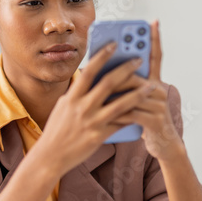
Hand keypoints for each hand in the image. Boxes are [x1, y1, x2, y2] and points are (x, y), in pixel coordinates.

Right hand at [37, 42, 152, 175]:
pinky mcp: (99, 136)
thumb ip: (78, 93)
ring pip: (121, 104)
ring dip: (138, 93)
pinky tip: (143, 110)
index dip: (102, 56)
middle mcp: (82, 107)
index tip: (115, 45)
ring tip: (151, 86)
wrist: (50, 157)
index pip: (89, 71)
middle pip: (108, 83)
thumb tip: (92, 77)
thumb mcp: (64, 106)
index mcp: (72, 97)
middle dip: (126, 69)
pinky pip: (120, 124)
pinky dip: (132, 116)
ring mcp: (92, 122)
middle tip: (139, 60)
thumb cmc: (58, 129)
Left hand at [112, 20, 183, 160]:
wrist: (164, 144)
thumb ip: (127, 84)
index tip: (154, 21)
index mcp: (155, 82)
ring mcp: (159, 105)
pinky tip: (105, 116)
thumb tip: (105, 69)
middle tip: (102, 62)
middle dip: (117, 71)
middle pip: (135, 74)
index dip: (155, 39)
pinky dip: (116, 113)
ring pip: (131, 93)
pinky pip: (131, 112)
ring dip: (112, 94)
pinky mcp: (155, 120)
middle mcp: (159, 89)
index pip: (156, 56)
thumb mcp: (138, 98)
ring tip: (96, 94)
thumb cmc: (145, 118)